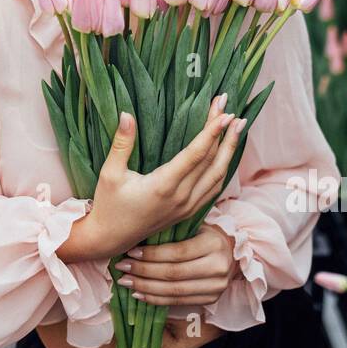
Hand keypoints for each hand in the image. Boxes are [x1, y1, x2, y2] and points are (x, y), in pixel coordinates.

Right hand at [84, 93, 246, 258]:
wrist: (112, 238)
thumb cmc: (108, 205)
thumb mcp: (110, 173)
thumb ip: (121, 143)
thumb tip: (126, 114)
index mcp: (163, 186)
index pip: (196, 154)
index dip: (212, 131)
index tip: (225, 112)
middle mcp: (181, 197)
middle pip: (212, 161)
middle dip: (225, 133)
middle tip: (232, 109)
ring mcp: (187, 206)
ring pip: (218, 175)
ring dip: (230, 150)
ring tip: (238, 127)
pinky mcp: (188, 211)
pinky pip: (214, 188)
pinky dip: (224, 167)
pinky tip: (226, 154)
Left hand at [112, 223, 240, 306]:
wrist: (230, 252)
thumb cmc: (204, 234)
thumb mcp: (194, 225)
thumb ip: (172, 230)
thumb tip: (136, 235)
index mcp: (214, 243)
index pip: (177, 253)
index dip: (151, 255)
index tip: (130, 252)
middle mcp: (218, 267)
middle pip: (174, 273)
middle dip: (144, 271)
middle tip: (122, 268)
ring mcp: (216, 286)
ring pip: (174, 291)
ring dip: (146, 288)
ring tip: (126, 282)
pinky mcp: (211, 299)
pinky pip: (179, 301)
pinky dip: (156, 299)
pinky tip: (139, 294)